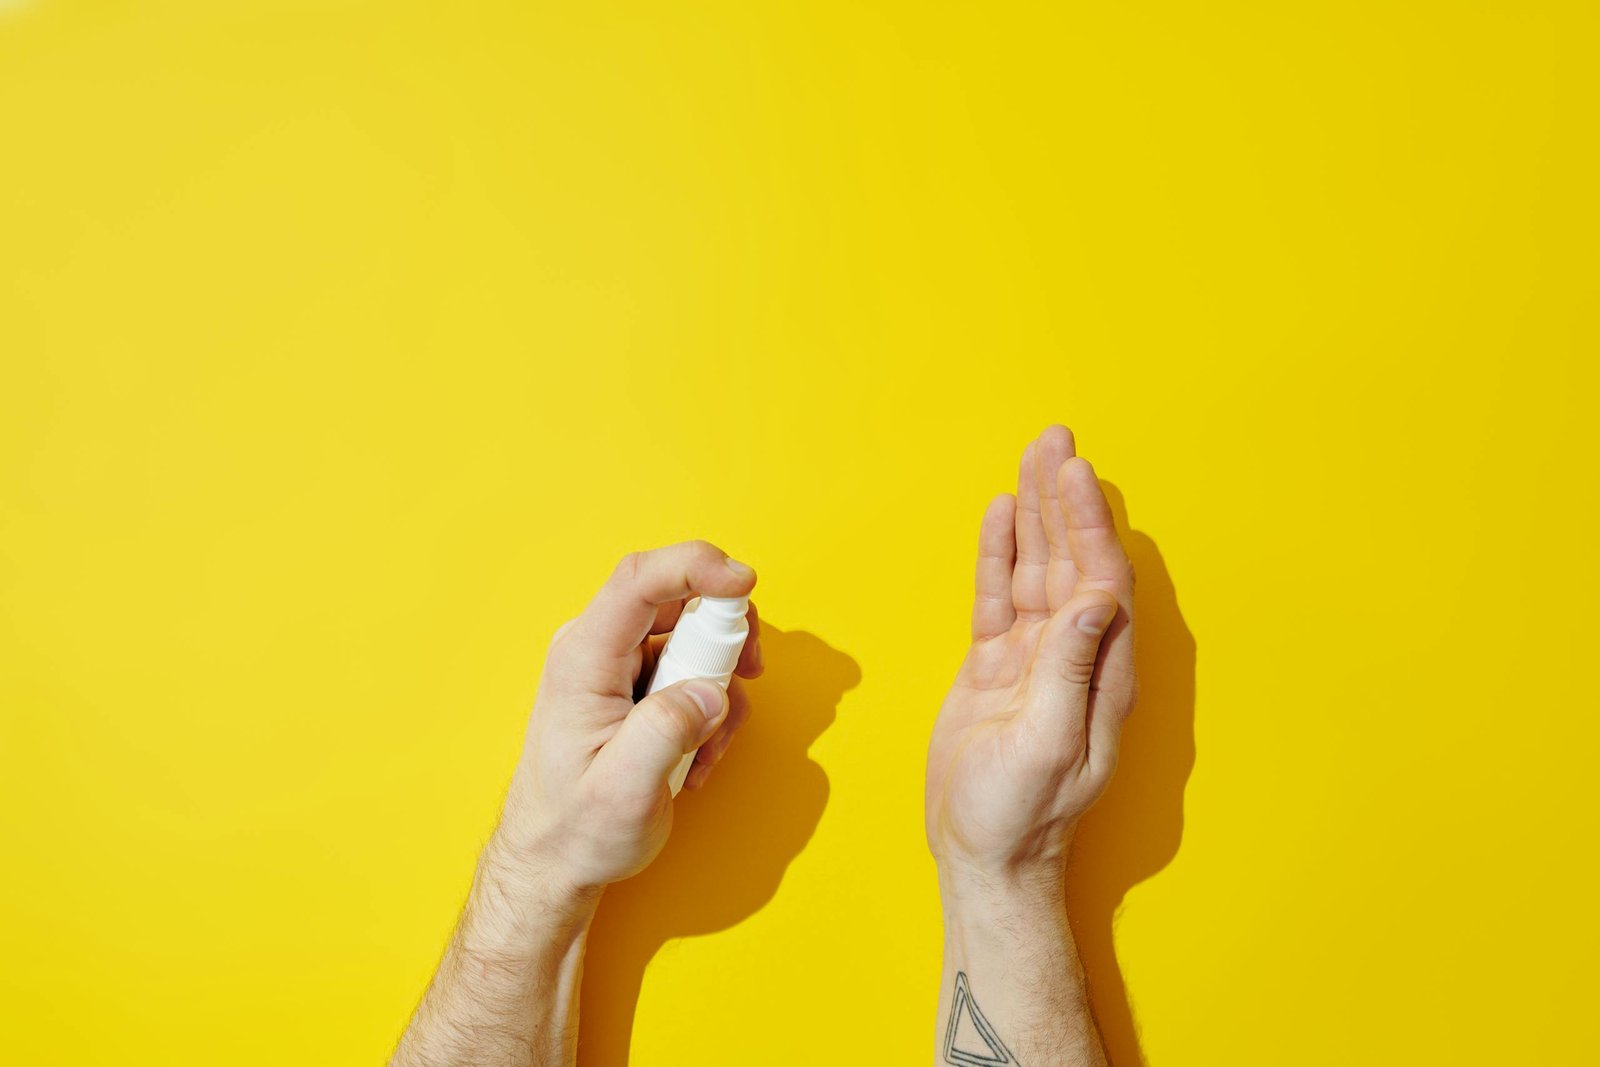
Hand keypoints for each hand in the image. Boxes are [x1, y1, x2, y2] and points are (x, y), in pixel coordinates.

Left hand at [496, 540, 762, 896]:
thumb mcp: (624, 790)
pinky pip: (694, 669)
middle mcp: (598, 648)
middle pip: (678, 597)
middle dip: (726, 634)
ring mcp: (618, 664)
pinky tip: (698, 756)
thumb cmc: (577, 828)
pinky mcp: (638, 684)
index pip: (640, 580)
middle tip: (747, 677)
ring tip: (708, 748)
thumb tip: (709, 692)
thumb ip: (666, 732)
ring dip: (721, 685)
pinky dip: (712, 707)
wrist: (556, 859)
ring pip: (694, 635)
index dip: (696, 565)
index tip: (745, 582)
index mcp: (584, 659)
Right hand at [926, 426, 1135, 893]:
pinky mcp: (998, 665)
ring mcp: (1035, 657)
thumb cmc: (1020, 814)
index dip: (1088, 523)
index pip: (1099, 578)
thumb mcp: (1046, 744)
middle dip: (1064, 498)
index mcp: (1101, 672)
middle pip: (1072, 558)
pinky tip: (1001, 515)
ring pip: (1037, 567)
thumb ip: (1068, 668)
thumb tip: (1095, 596)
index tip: (1075, 473)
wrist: (984, 853)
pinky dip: (1000, 554)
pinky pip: (1000, 595)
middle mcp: (1075, 654)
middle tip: (1055, 439)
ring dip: (1035, 512)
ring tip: (1031, 456)